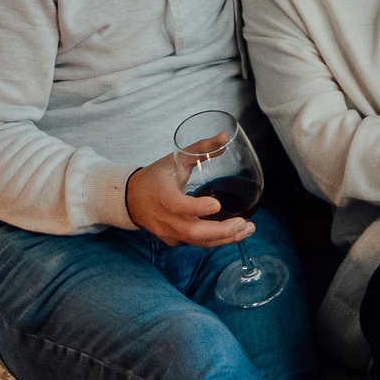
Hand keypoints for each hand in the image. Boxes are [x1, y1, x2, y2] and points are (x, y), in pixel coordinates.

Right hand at [125, 158, 259, 246]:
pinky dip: (217, 240)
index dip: (197, 208)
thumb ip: (201, 148)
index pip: (178, 206)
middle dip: (221, 231)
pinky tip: (235, 233)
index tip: (216, 204)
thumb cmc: (156, 177)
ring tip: (247, 229)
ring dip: (225, 238)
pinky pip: (197, 244)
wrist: (131, 200)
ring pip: (198, 242)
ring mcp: (169, 232)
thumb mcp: (175, 159)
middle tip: (243, 224)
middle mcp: (164, 218)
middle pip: (193, 231)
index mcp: (162, 196)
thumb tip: (224, 136)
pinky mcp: (174, 240)